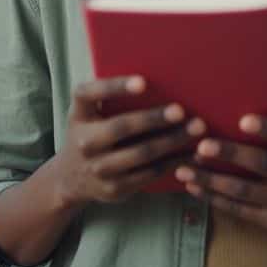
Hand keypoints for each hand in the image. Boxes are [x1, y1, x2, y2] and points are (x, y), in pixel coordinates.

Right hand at [50, 76, 205, 209]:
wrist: (70, 178)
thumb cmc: (90, 133)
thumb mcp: (87, 114)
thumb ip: (108, 99)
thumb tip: (158, 78)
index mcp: (79, 115)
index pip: (90, 94)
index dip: (116, 87)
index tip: (143, 82)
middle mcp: (84, 141)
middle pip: (122, 127)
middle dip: (154, 118)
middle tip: (181, 110)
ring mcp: (99, 168)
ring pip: (142, 153)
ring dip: (173, 140)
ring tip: (197, 128)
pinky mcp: (116, 188)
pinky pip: (150, 173)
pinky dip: (174, 162)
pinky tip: (192, 152)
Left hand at [175, 106, 266, 230]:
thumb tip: (250, 84)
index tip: (243, 120)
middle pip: (262, 165)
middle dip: (230, 155)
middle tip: (201, 145)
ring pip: (244, 191)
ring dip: (211, 181)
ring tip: (184, 170)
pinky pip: (239, 210)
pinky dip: (214, 199)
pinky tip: (194, 188)